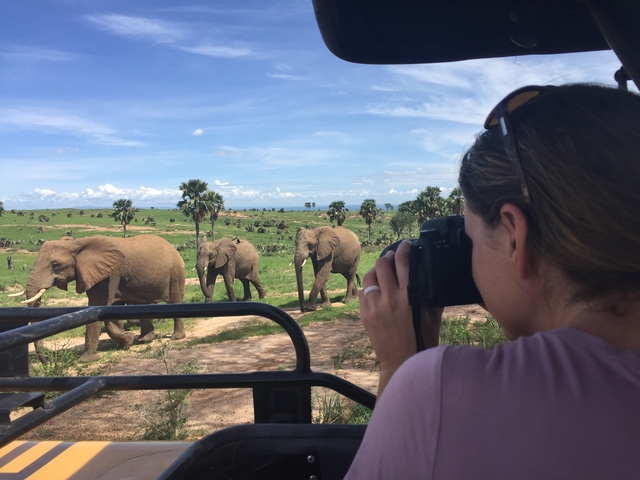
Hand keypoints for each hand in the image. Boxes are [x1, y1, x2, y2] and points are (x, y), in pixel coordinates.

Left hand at [359, 240, 442, 396]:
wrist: (403, 362)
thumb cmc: (423, 338)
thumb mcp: (433, 314)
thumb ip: (430, 292)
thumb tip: (429, 272)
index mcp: (410, 296)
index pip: (404, 262)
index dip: (404, 249)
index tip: (406, 245)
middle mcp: (391, 298)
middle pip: (383, 264)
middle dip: (389, 256)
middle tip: (393, 257)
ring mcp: (376, 307)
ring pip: (370, 276)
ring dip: (377, 270)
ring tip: (382, 271)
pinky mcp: (366, 315)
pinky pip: (363, 292)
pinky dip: (370, 287)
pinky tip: (376, 288)